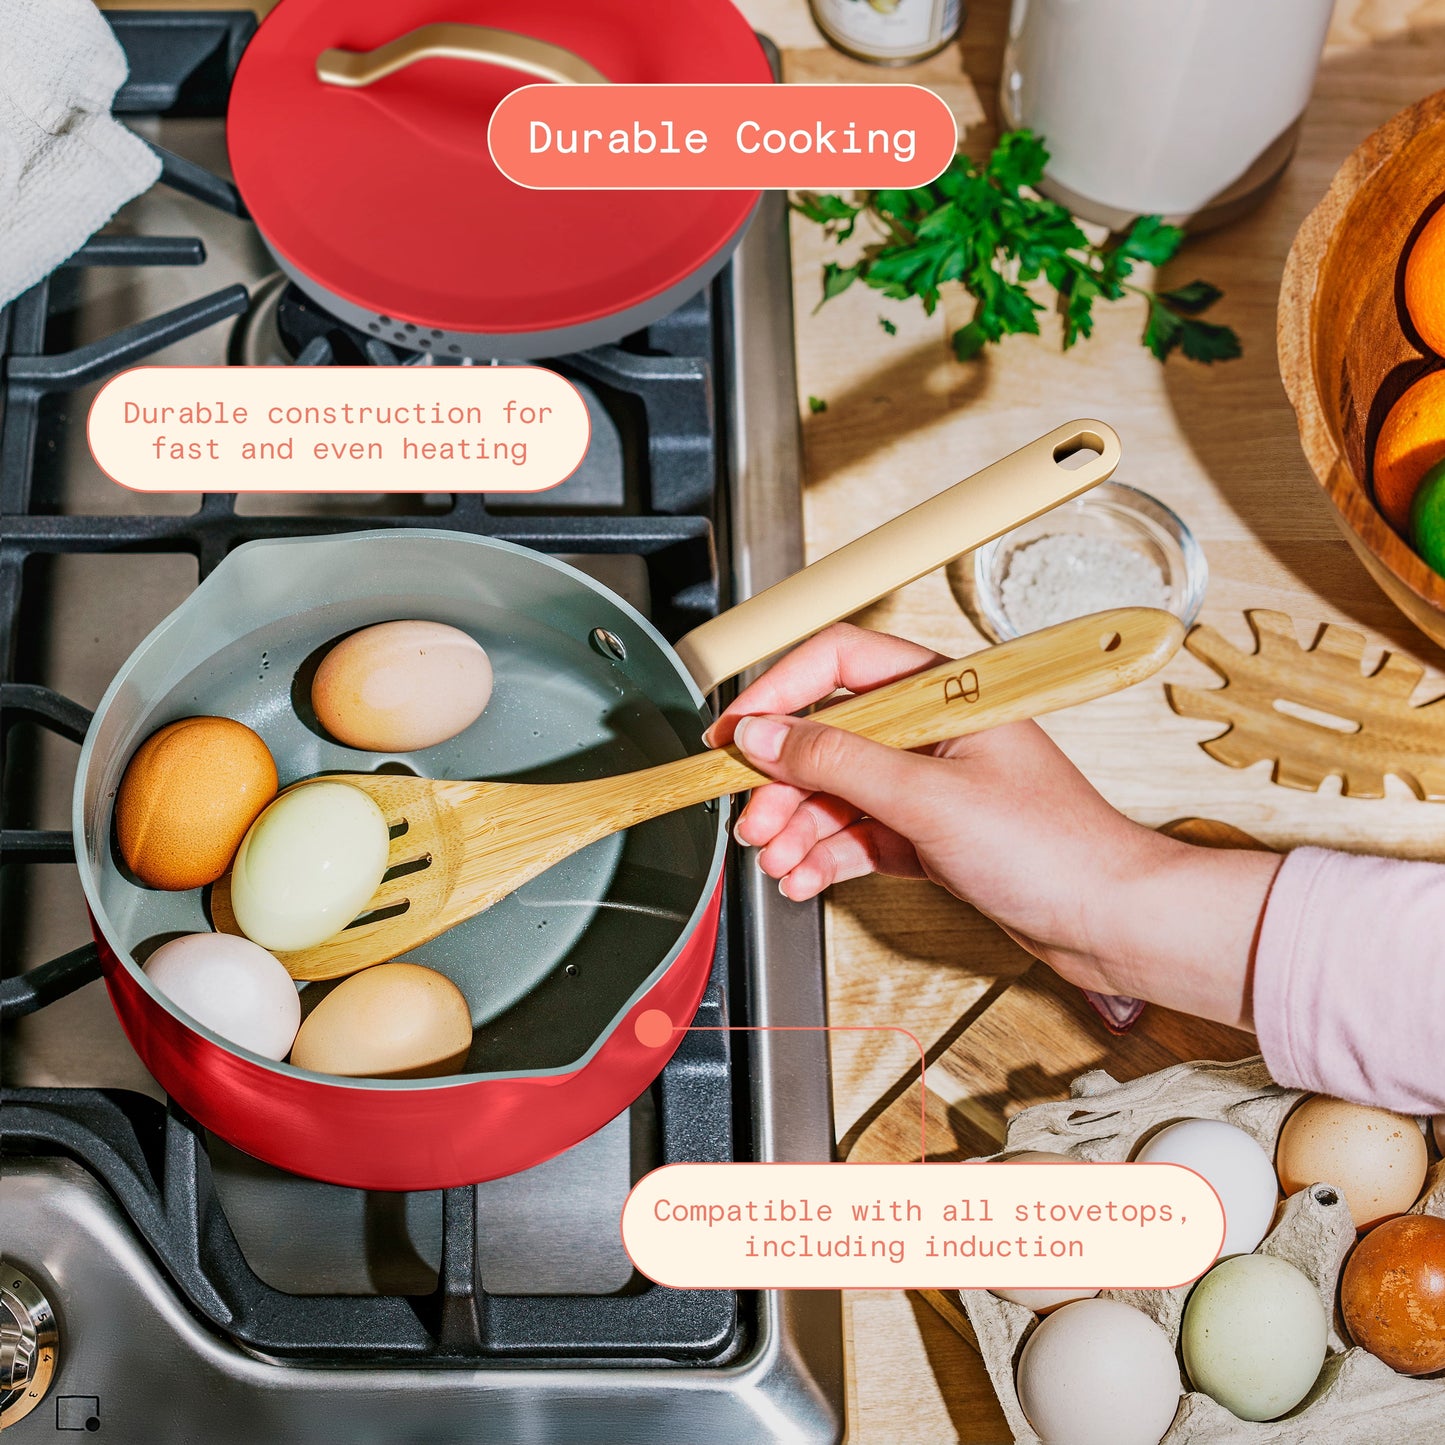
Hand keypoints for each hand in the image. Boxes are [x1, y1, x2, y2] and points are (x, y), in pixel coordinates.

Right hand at [708, 624, 1280, 1029]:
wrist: (1109, 921)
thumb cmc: (1055, 849)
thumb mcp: (929, 798)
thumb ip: (838, 761)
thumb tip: (767, 734)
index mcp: (944, 691)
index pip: (837, 664)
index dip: (778, 695)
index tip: (734, 733)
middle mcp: (933, 730)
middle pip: (829, 736)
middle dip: (783, 782)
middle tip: (752, 819)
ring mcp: (931, 782)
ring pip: (838, 790)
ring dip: (799, 826)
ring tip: (776, 859)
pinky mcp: (930, 832)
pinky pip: (858, 833)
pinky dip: (826, 854)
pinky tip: (805, 876)